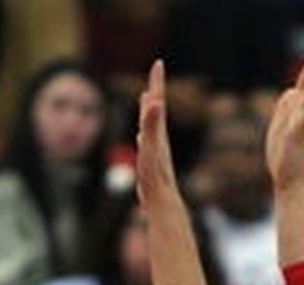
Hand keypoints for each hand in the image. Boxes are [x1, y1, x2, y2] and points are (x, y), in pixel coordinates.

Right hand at [134, 60, 179, 206]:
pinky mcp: (152, 162)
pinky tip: (141, 135)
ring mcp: (157, 149)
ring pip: (153, 123)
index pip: (158, 100)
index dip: (157, 82)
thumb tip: (156, 102)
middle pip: (157, 108)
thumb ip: (152, 124)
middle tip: (156, 72)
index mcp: (158, 131)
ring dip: (149, 109)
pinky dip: (145, 131)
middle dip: (155, 89)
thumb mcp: (150, 147)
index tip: (158, 63)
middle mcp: (160, 138)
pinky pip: (148, 140)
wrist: (162, 202)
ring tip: (147, 97)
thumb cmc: (155, 176)